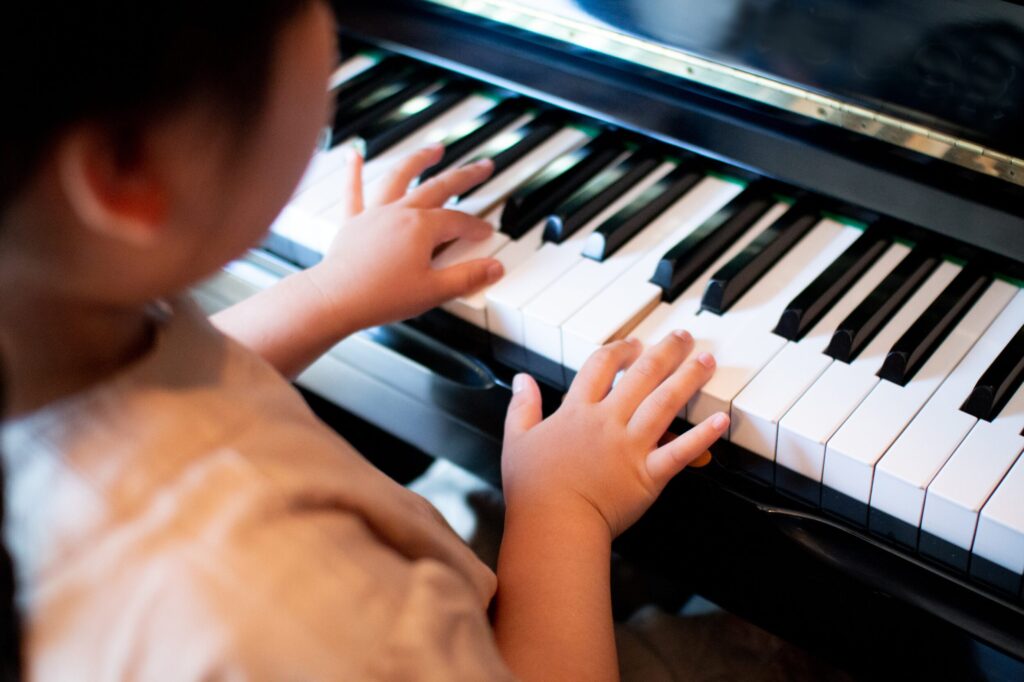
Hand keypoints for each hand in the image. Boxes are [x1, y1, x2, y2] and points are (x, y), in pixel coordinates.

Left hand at [302, 144, 502, 332]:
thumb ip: (467, 277)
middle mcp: (400, 213)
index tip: (486, 233)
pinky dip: (353, 171)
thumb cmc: (380, 296)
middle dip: (465, 176)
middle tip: (483, 167)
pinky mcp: (353, 223)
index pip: (458, 221)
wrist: (336, 299)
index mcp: (422, 228)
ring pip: (400, 177)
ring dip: (418, 160)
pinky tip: (353, 154)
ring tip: (434, 149)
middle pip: (439, 188)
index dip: (476, 227)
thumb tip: (494, 268)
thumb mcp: (433, 291)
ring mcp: (375, 214)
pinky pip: (353, 191)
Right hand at [500, 331, 728, 538]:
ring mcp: (630, 447)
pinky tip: (720, 419)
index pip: (601, 367)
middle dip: (665, 352)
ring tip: (706, 362)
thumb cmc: (533, 489)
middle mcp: (607, 422)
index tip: (634, 344)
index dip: (620, 350)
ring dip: (688, 379)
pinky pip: (680, 451)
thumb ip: (522, 406)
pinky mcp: (648, 475)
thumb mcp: (517, 439)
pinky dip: (703, 436)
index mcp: (577, 412)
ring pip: (665, 403)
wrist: (553, 525)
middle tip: (683, 338)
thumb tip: (522, 379)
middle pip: (642, 375)